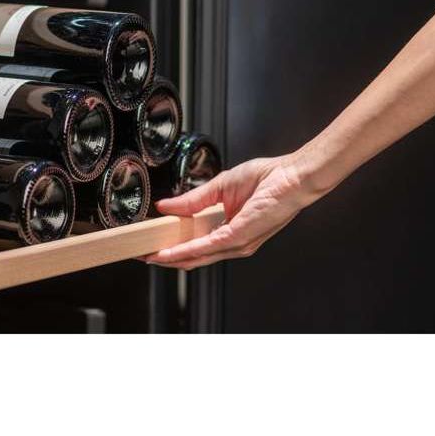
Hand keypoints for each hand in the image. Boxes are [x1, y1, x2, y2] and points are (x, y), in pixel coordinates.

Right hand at [144, 154, 319, 269]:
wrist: (291, 176)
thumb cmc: (268, 178)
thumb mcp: (220, 187)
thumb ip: (192, 199)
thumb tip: (166, 206)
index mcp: (230, 230)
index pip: (197, 246)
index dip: (172, 248)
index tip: (151, 246)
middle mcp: (234, 243)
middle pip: (193, 258)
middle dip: (166, 259)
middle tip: (142, 256)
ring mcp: (236, 243)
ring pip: (196, 258)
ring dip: (170, 259)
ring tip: (148, 256)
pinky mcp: (238, 238)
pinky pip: (206, 248)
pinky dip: (184, 251)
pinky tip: (168, 252)